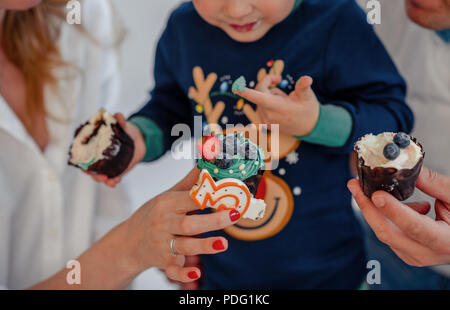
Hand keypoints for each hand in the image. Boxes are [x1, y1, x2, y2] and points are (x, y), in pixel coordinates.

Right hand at [87, 113, 145, 186]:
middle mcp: (99, 158)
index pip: (84, 156)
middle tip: (101, 176)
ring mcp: (107, 165)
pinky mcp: (117, 170)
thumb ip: (120, 122)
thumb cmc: (126, 131)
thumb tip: (118, 115)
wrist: (139, 139)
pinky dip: (113, 181)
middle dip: (94, 175)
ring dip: (104, 180)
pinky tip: (115, 182)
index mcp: (95, 147)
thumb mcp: (123, 126)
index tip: (83, 166)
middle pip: (91, 169)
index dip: (81, 162)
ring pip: (101, 176)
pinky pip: (112, 178)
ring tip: (110, 181)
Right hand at [121, 167, 240, 282]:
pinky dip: (183, 273)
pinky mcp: (162, 261)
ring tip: (224, 244)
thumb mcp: (167, 196)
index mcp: (167, 203)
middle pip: (189, 223)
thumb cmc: (153, 215)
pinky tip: (196, 274)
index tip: (228, 192)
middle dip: (212, 220)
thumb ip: (189, 182)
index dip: (209, 196)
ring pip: (184, 246)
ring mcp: (162, 243)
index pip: (190, 198)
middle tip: (234, 214)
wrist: (128, 242)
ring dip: (204, 245)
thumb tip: (207, 162)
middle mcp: (164, 223)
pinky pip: (172, 269)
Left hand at [233, 75, 319, 136]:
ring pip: (260, 98)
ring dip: (269, 94)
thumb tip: (307, 79)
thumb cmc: (308, 108)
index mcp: (278, 107)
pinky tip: (279, 108)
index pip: (259, 98)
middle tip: (279, 79)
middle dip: (267, 82)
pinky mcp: (264, 123)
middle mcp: (269, 115)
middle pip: (259, 91)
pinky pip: (260, 106)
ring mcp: (265, 120)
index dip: (247, 92)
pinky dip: (267, 102)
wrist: (308, 126)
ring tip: (284, 100)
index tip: (235, 88)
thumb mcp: (307, 96)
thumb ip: (303, 86)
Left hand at [348, 166, 449, 266]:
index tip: (376, 194)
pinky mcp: (406, 253)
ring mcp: (414, 256)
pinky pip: (388, 233)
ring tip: (363, 186)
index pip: (413, 226)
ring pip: (383, 232)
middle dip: (367, 206)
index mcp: (444, 241)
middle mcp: (426, 254)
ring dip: (372, 208)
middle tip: (354, 184)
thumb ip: (434, 184)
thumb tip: (406, 168)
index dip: (393, 210)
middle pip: (387, 232)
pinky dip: (384, 215)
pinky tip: (395, 202)